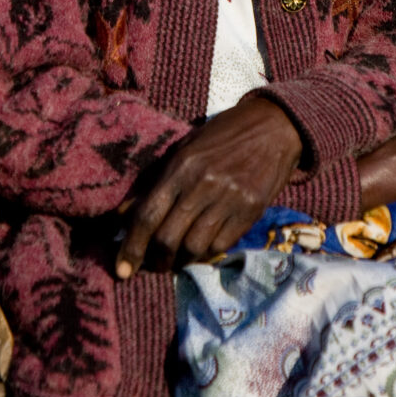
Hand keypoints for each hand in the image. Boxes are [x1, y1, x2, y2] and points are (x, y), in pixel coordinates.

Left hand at [115, 98, 301, 277]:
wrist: (274, 126)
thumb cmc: (223, 134)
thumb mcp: (185, 149)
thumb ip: (154, 181)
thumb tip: (121, 216)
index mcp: (181, 166)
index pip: (148, 215)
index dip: (131, 247)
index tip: (121, 270)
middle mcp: (202, 184)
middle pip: (167, 238)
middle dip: (155, 260)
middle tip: (153, 265)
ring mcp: (228, 200)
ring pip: (194, 248)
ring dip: (181, 261)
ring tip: (177, 259)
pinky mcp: (250, 211)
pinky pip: (221, 246)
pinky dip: (207, 254)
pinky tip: (202, 249)